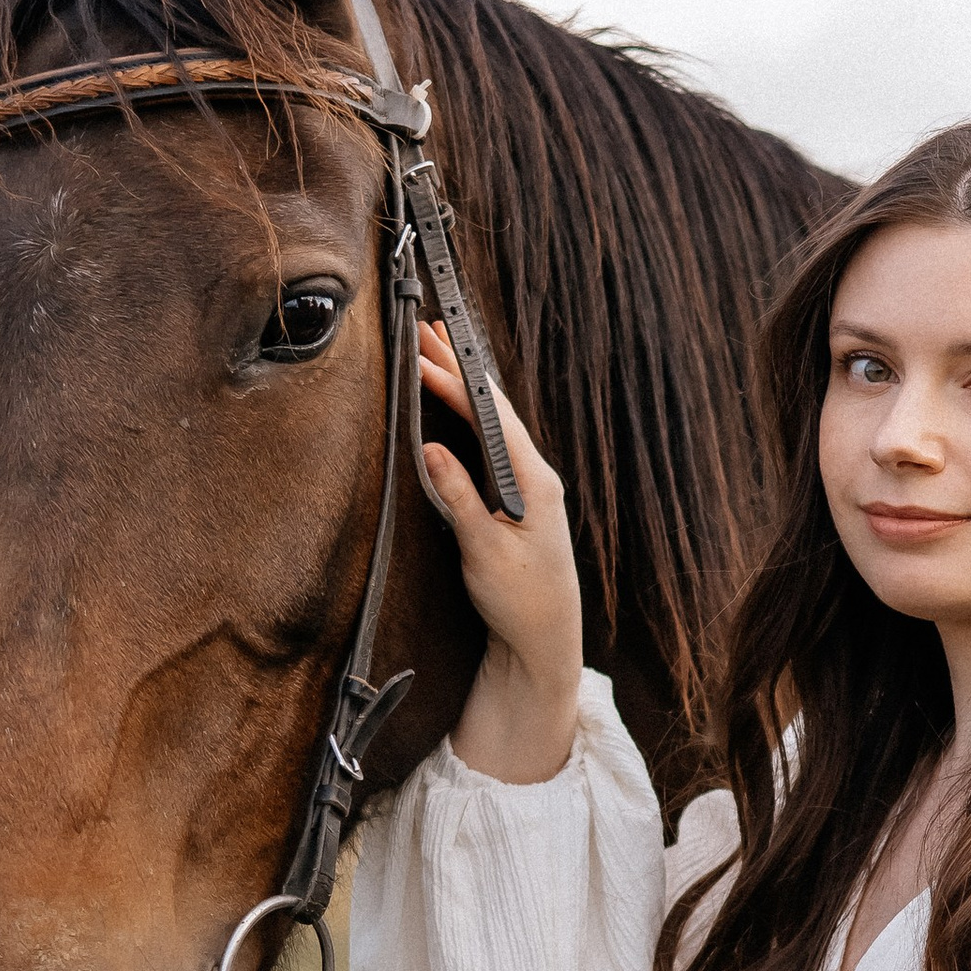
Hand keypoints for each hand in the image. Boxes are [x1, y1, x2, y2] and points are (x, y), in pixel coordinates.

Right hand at [420, 319, 585, 784]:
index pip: (491, 415)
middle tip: (425, 330)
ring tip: (433, 354)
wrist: (546, 640)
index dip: (456, 379)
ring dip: (461, 388)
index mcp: (534, 481)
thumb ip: (461, 498)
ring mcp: (529, 486)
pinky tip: (452, 405)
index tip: (426, 348)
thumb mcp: (485, 552)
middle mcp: (536, 476)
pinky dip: (468, 417)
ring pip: (492, 423)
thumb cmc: (520, 601)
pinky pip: (490, 444)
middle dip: (458, 368)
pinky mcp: (518, 499)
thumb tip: (431, 449)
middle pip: (493, 409)